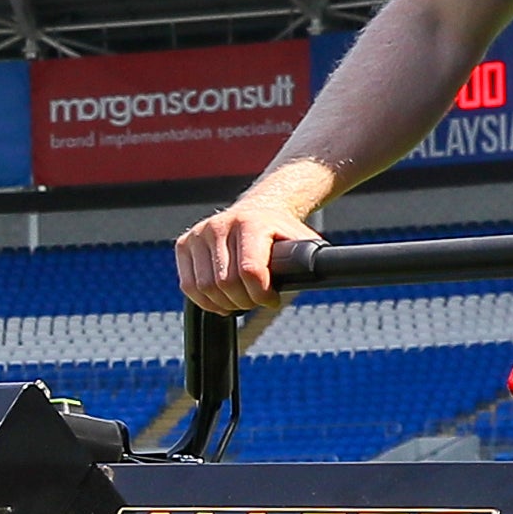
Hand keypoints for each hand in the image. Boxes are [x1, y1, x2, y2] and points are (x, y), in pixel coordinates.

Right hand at [174, 188, 316, 315]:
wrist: (257, 210)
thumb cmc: (281, 232)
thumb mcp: (301, 241)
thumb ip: (309, 258)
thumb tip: (328, 274)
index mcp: (251, 222)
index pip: (250, 271)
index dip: (261, 295)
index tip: (271, 300)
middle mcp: (220, 225)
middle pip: (226, 284)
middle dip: (244, 301)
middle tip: (256, 301)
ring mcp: (199, 233)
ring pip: (205, 288)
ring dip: (225, 304)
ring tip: (240, 301)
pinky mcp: (184, 244)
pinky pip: (189, 286)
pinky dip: (205, 301)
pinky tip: (221, 300)